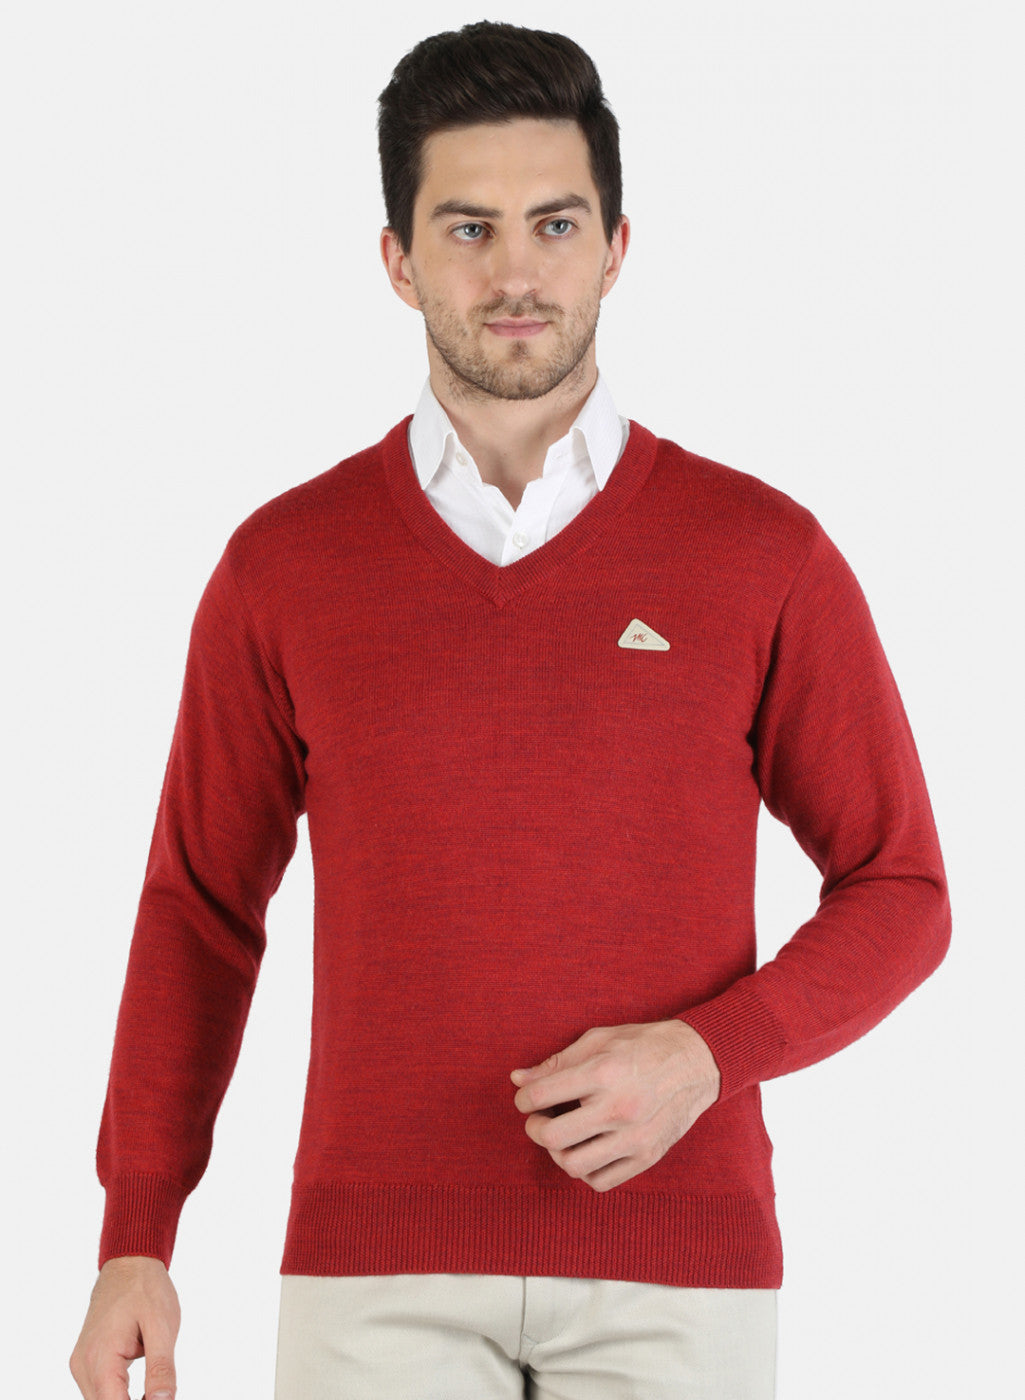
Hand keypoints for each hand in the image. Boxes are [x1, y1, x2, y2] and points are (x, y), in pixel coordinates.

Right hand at [69, 1255, 179, 1399]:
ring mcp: (81, 1363)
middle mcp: (83, 1365)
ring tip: (153, 1387)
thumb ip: (161, 1369)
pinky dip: (118, 1392)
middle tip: (161, 1392)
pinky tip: (142, 1384)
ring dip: (125, 1399)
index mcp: (101, 1359)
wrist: (128, 1262)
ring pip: (101, 1399)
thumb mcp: (162, 1326)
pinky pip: (100, 1388)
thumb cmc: (146, 1289)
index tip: (159, 1399)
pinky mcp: (86, 1360)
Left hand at [511, 1020, 720, 1191]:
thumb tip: (517, 1079)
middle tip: (539, 1118)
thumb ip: (556, 1062)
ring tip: (563, 1134)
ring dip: (557, 1152)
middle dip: (534, 1128)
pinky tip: (586, 1148)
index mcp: (603, 1073)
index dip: (523, 1098)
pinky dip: (585, 1170)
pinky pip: (600, 1181)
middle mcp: (618, 1108)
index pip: (541, 1095)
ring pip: (573, 1165)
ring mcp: (634, 1138)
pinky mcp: (647, 1157)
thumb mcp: (598, 1040)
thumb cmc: (642, 1046)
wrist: (697, 1062)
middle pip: (552, 1137)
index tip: (526, 1097)